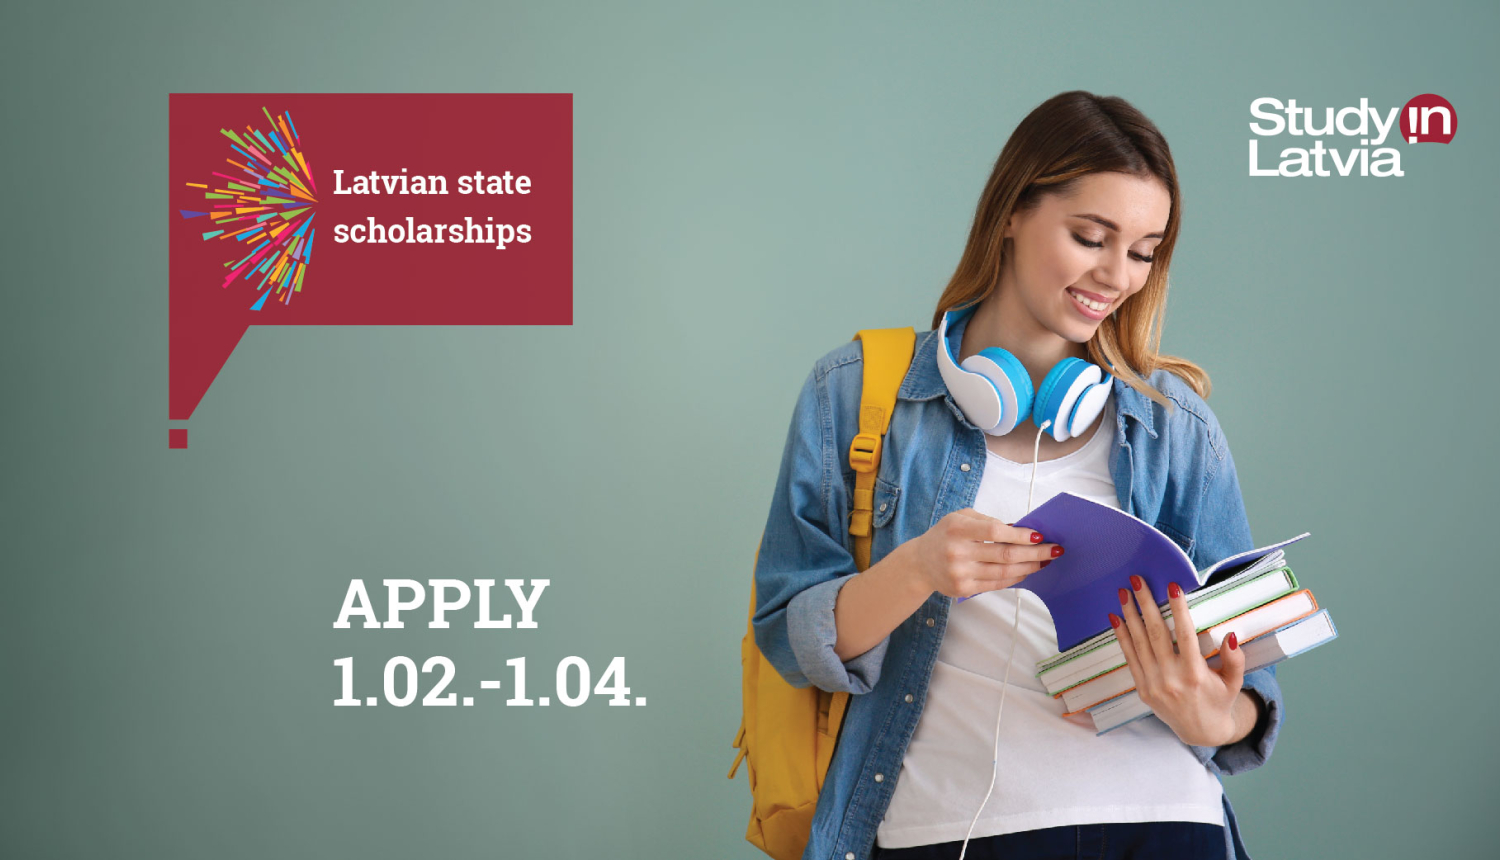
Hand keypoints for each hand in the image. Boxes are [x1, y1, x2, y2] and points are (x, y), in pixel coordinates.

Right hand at [908, 509, 1062, 598]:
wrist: (920, 563)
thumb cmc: (945, 535)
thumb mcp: (960, 517)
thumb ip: (988, 521)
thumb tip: (1020, 530)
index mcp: (958, 529)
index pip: (995, 532)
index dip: (1020, 535)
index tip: (1039, 535)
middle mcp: (957, 552)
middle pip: (1005, 555)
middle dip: (1034, 553)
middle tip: (1054, 550)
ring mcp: (960, 573)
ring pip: (1004, 572)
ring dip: (1029, 567)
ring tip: (1044, 561)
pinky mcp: (963, 589)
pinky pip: (996, 584)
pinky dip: (1015, 578)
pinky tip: (1026, 571)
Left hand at [1108, 575, 1243, 746]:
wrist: (1200, 732)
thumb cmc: (1218, 701)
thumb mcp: (1234, 682)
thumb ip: (1235, 659)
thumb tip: (1231, 635)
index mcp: (1195, 674)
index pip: (1185, 635)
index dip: (1178, 609)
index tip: (1172, 587)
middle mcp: (1171, 678)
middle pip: (1156, 634)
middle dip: (1146, 604)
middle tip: (1137, 580)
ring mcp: (1153, 684)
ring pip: (1139, 643)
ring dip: (1130, 615)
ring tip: (1124, 593)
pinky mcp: (1142, 688)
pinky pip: (1130, 657)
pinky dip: (1122, 636)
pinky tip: (1115, 618)